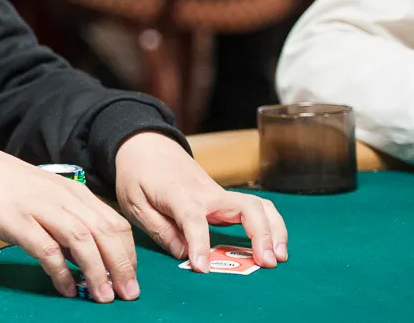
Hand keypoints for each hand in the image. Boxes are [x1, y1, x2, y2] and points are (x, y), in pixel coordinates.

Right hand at [0, 140, 140, 302]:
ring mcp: (40, 208)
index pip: (114, 223)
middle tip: (128, 295)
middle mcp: (62, 198)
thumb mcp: (47, 197)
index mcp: (74, 192)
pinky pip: (47, 249)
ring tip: (103, 297)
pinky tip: (65, 288)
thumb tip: (88, 259)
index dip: (128, 254)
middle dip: (121, 266)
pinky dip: (60, 272)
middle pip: (104, 232)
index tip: (131, 278)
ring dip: (97, 271)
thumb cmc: (7, 186)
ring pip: (82, 240)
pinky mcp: (17, 221)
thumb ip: (68, 222)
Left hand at [114, 133, 288, 272]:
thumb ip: (160, 230)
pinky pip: (255, 209)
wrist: (146, 146)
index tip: (202, 267)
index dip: (200, 244)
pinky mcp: (224, 199)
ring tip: (278, 258)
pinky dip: (270, 225)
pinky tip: (274, 246)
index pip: (194, 220)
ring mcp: (219, 194)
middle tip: (266, 263)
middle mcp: (206, 193)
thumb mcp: (135, 203)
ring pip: (258, 206)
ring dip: (274, 231)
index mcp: (179, 194)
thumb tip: (186, 255)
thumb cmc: (137, 175)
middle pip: (245, 207)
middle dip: (261, 234)